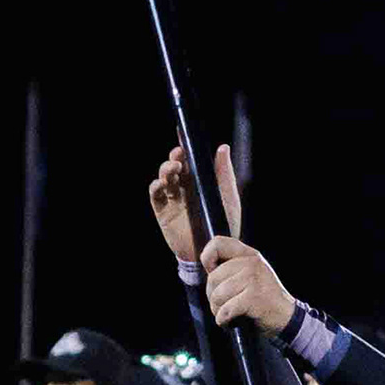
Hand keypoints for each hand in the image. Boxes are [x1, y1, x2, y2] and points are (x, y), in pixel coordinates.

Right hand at [149, 140, 244, 267]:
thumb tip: (222, 147)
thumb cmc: (224, 224)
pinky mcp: (163, 212)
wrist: (213, 251)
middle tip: (179, 156)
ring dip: (165, 169)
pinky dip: (156, 187)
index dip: (184, 146)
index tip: (182, 133)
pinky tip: (161, 184)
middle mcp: (184, 188)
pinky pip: (156, 196)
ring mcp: (173, 200)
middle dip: (174, 157)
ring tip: (173, 170)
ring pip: (164, 178)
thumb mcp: (228, 197)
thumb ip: (224, 173)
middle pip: (174, 166)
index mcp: (199, 182)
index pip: (190, 160)